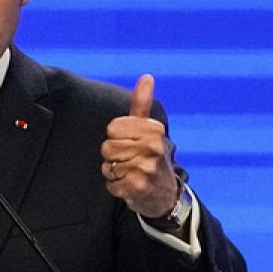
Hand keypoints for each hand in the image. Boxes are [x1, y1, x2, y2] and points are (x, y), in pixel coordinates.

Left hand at [100, 74, 179, 219]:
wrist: (165, 194)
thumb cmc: (151, 156)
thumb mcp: (149, 129)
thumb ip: (142, 103)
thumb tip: (146, 76)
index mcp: (154, 129)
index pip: (112, 128)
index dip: (117, 138)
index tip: (132, 144)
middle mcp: (153, 147)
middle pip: (107, 147)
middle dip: (114, 156)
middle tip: (132, 161)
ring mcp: (146, 168)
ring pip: (107, 166)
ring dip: (114, 172)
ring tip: (131, 173)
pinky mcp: (138, 187)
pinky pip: (110, 184)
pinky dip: (116, 187)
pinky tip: (130, 186)